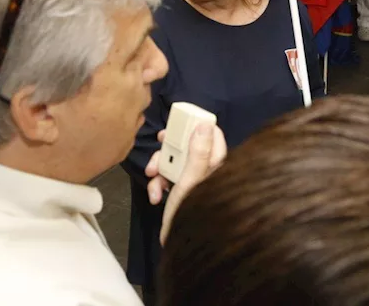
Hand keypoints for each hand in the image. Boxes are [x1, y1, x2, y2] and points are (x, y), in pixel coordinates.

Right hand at [146, 124, 227, 244]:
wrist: (179, 247)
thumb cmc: (189, 213)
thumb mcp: (190, 181)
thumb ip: (198, 152)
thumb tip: (205, 124)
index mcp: (215, 166)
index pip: (213, 135)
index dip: (197, 126)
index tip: (180, 122)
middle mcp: (206, 171)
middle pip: (188, 146)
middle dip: (170, 148)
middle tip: (159, 143)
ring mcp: (194, 181)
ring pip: (174, 162)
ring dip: (160, 169)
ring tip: (153, 178)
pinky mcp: (182, 192)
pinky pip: (169, 179)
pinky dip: (159, 185)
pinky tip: (155, 197)